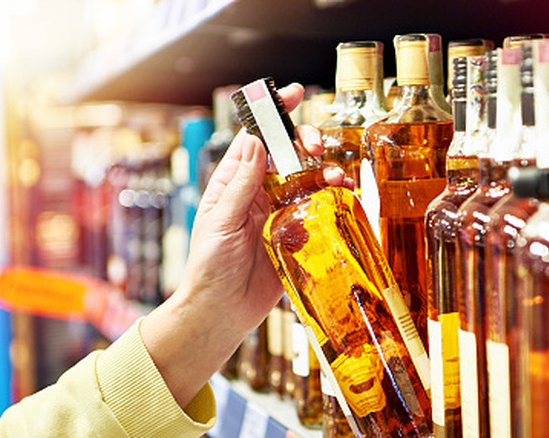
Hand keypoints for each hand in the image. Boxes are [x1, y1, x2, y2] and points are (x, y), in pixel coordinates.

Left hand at [141, 82, 348, 406]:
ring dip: (323, 170)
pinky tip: (339, 198)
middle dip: (305, 142)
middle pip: (288, 154)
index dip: (274, 115)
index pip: (256, 139)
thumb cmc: (209, 267)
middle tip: (315, 147)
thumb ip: (240, 185)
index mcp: (234, 183)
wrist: (222, 312)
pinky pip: (318, 210)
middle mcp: (259, 193)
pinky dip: (331, 200)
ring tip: (334, 176)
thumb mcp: (220, 222)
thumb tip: (256, 142)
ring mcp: (279, 213)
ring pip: (307, 179)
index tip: (295, 95)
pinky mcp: (296, 235)